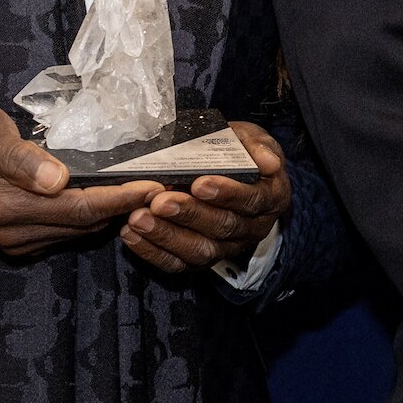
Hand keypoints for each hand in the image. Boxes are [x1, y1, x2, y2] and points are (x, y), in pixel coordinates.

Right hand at [0, 99, 159, 257]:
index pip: (78, 208)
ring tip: (147, 195)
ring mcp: (16, 242)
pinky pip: (66, 235)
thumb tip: (57, 179)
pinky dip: (92, 220)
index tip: (154, 187)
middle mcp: (13, 232)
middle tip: (165, 190)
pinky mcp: (19, 244)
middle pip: (84, 225)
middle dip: (125, 209)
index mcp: (6, 205)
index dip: (119, 200)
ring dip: (113, 216)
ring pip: (78, 233)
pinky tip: (113, 202)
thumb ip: (20, 157)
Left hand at [118, 121, 292, 274]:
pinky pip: (180, 264)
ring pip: (201, 250)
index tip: (200, 183)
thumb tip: (269, 163)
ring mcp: (227, 247)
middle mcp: (253, 228)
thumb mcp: (252, 139)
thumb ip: (259, 146)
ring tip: (139, 219)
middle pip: (223, 227)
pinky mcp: (202, 259)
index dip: (227, 194)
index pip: (252, 200)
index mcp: (271, 198)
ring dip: (167, 235)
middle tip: (160, 202)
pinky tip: (131, 235)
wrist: (231, 172)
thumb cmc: (239, 152)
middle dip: (190, 215)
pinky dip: (153, 252)